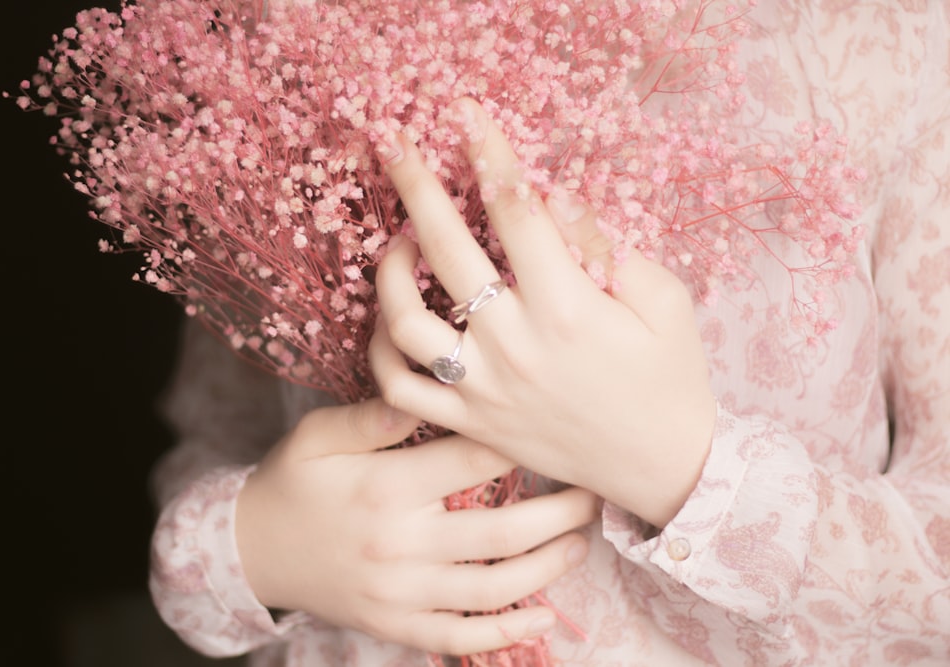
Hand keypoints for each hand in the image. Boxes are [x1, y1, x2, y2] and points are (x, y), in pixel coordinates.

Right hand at [236, 397, 596, 654]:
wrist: (250, 550)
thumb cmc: (292, 482)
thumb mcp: (316, 436)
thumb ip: (367, 418)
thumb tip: (416, 395)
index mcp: (385, 488)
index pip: (473, 461)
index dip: (523, 444)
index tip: (560, 432)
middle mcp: (400, 545)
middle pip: (501, 533)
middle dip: (559, 513)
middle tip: (594, 493)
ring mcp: (399, 593)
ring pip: (492, 589)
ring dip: (547, 568)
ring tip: (581, 543)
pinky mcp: (394, 624)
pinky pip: (459, 636)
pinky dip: (504, 632)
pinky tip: (542, 616)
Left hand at [370, 98, 715, 527]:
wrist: (661, 468)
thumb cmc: (670, 378)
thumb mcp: (664, 301)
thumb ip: (608, 245)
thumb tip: (554, 197)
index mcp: (568, 306)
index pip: (516, 210)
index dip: (488, 152)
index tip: (465, 115)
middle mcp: (515, 344)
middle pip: (447, 249)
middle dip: (417, 185)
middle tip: (395, 144)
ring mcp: (484, 388)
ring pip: (406, 321)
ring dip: (390, 271)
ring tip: (398, 242)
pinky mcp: (469, 422)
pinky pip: (400, 388)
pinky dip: (382, 350)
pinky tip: (391, 319)